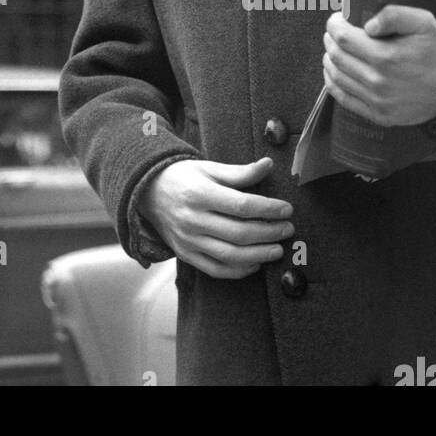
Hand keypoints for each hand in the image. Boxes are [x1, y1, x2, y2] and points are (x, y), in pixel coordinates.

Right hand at [138, 158, 293, 279]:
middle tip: (288, 229)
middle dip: (269, 232)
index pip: (241, 206)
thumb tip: (268, 165)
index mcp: (200, 194)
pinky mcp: (186, 255)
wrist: (147, 192)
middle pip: (239, 233)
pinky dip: (239, 270)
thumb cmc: (183, 177)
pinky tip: (255, 263)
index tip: (286, 209)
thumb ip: (240, 172)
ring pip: (230, 255)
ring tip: (278, 249)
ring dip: (259, 255)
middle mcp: (193, 220)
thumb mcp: (209, 168)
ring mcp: (188, 240)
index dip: (268, 209)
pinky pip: (216, 269)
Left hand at [323, 6, 435, 127]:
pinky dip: (333, 83)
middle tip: (334, 32)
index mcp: (387, 57)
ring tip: (334, 49)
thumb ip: (393, 15)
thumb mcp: (423, 22)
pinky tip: (334, 71)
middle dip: (330, 40)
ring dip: (329, 59)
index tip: (336, 19)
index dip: (334, 25)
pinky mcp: (381, 116)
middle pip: (337, 57)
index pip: (343, 38)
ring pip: (337, 77)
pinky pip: (345, 99)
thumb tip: (367, 24)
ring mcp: (379, 102)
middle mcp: (379, 82)